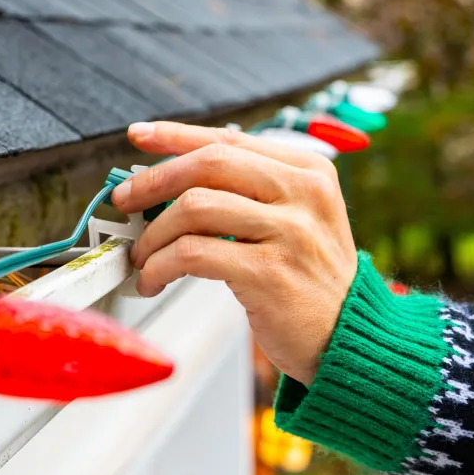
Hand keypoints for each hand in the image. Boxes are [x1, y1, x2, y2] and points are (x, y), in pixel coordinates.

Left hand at [111, 121, 357, 384]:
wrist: (347, 338)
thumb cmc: (311, 281)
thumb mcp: (297, 221)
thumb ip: (249, 193)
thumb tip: (171, 180)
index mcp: (309, 171)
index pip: (230, 139)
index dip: (176, 135)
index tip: (140, 135)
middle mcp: (303, 194)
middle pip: (209, 164)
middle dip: (155, 180)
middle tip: (126, 200)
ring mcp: (290, 232)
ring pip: (194, 208)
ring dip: (153, 234)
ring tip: (142, 256)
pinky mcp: (270, 273)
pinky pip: (193, 254)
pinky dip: (160, 266)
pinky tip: (154, 280)